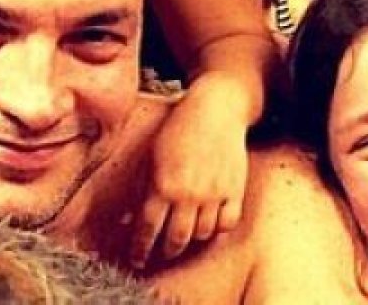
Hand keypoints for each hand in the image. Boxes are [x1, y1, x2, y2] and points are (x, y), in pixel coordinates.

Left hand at [129, 80, 247, 268]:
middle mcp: (189, 193)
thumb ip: (146, 186)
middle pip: (176, 239)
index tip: (136, 259)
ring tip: (184, 236)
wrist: (216, 108)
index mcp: (164, 184)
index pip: (148, 229)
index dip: (140, 248)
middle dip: (166, 250)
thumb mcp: (153, 153)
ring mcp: (215, 193)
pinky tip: (208, 224)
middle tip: (160, 252)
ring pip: (202, 234)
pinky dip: (217, 228)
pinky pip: (227, 223)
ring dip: (191, 239)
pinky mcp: (235, 189)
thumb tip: (132, 217)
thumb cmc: (180, 126)